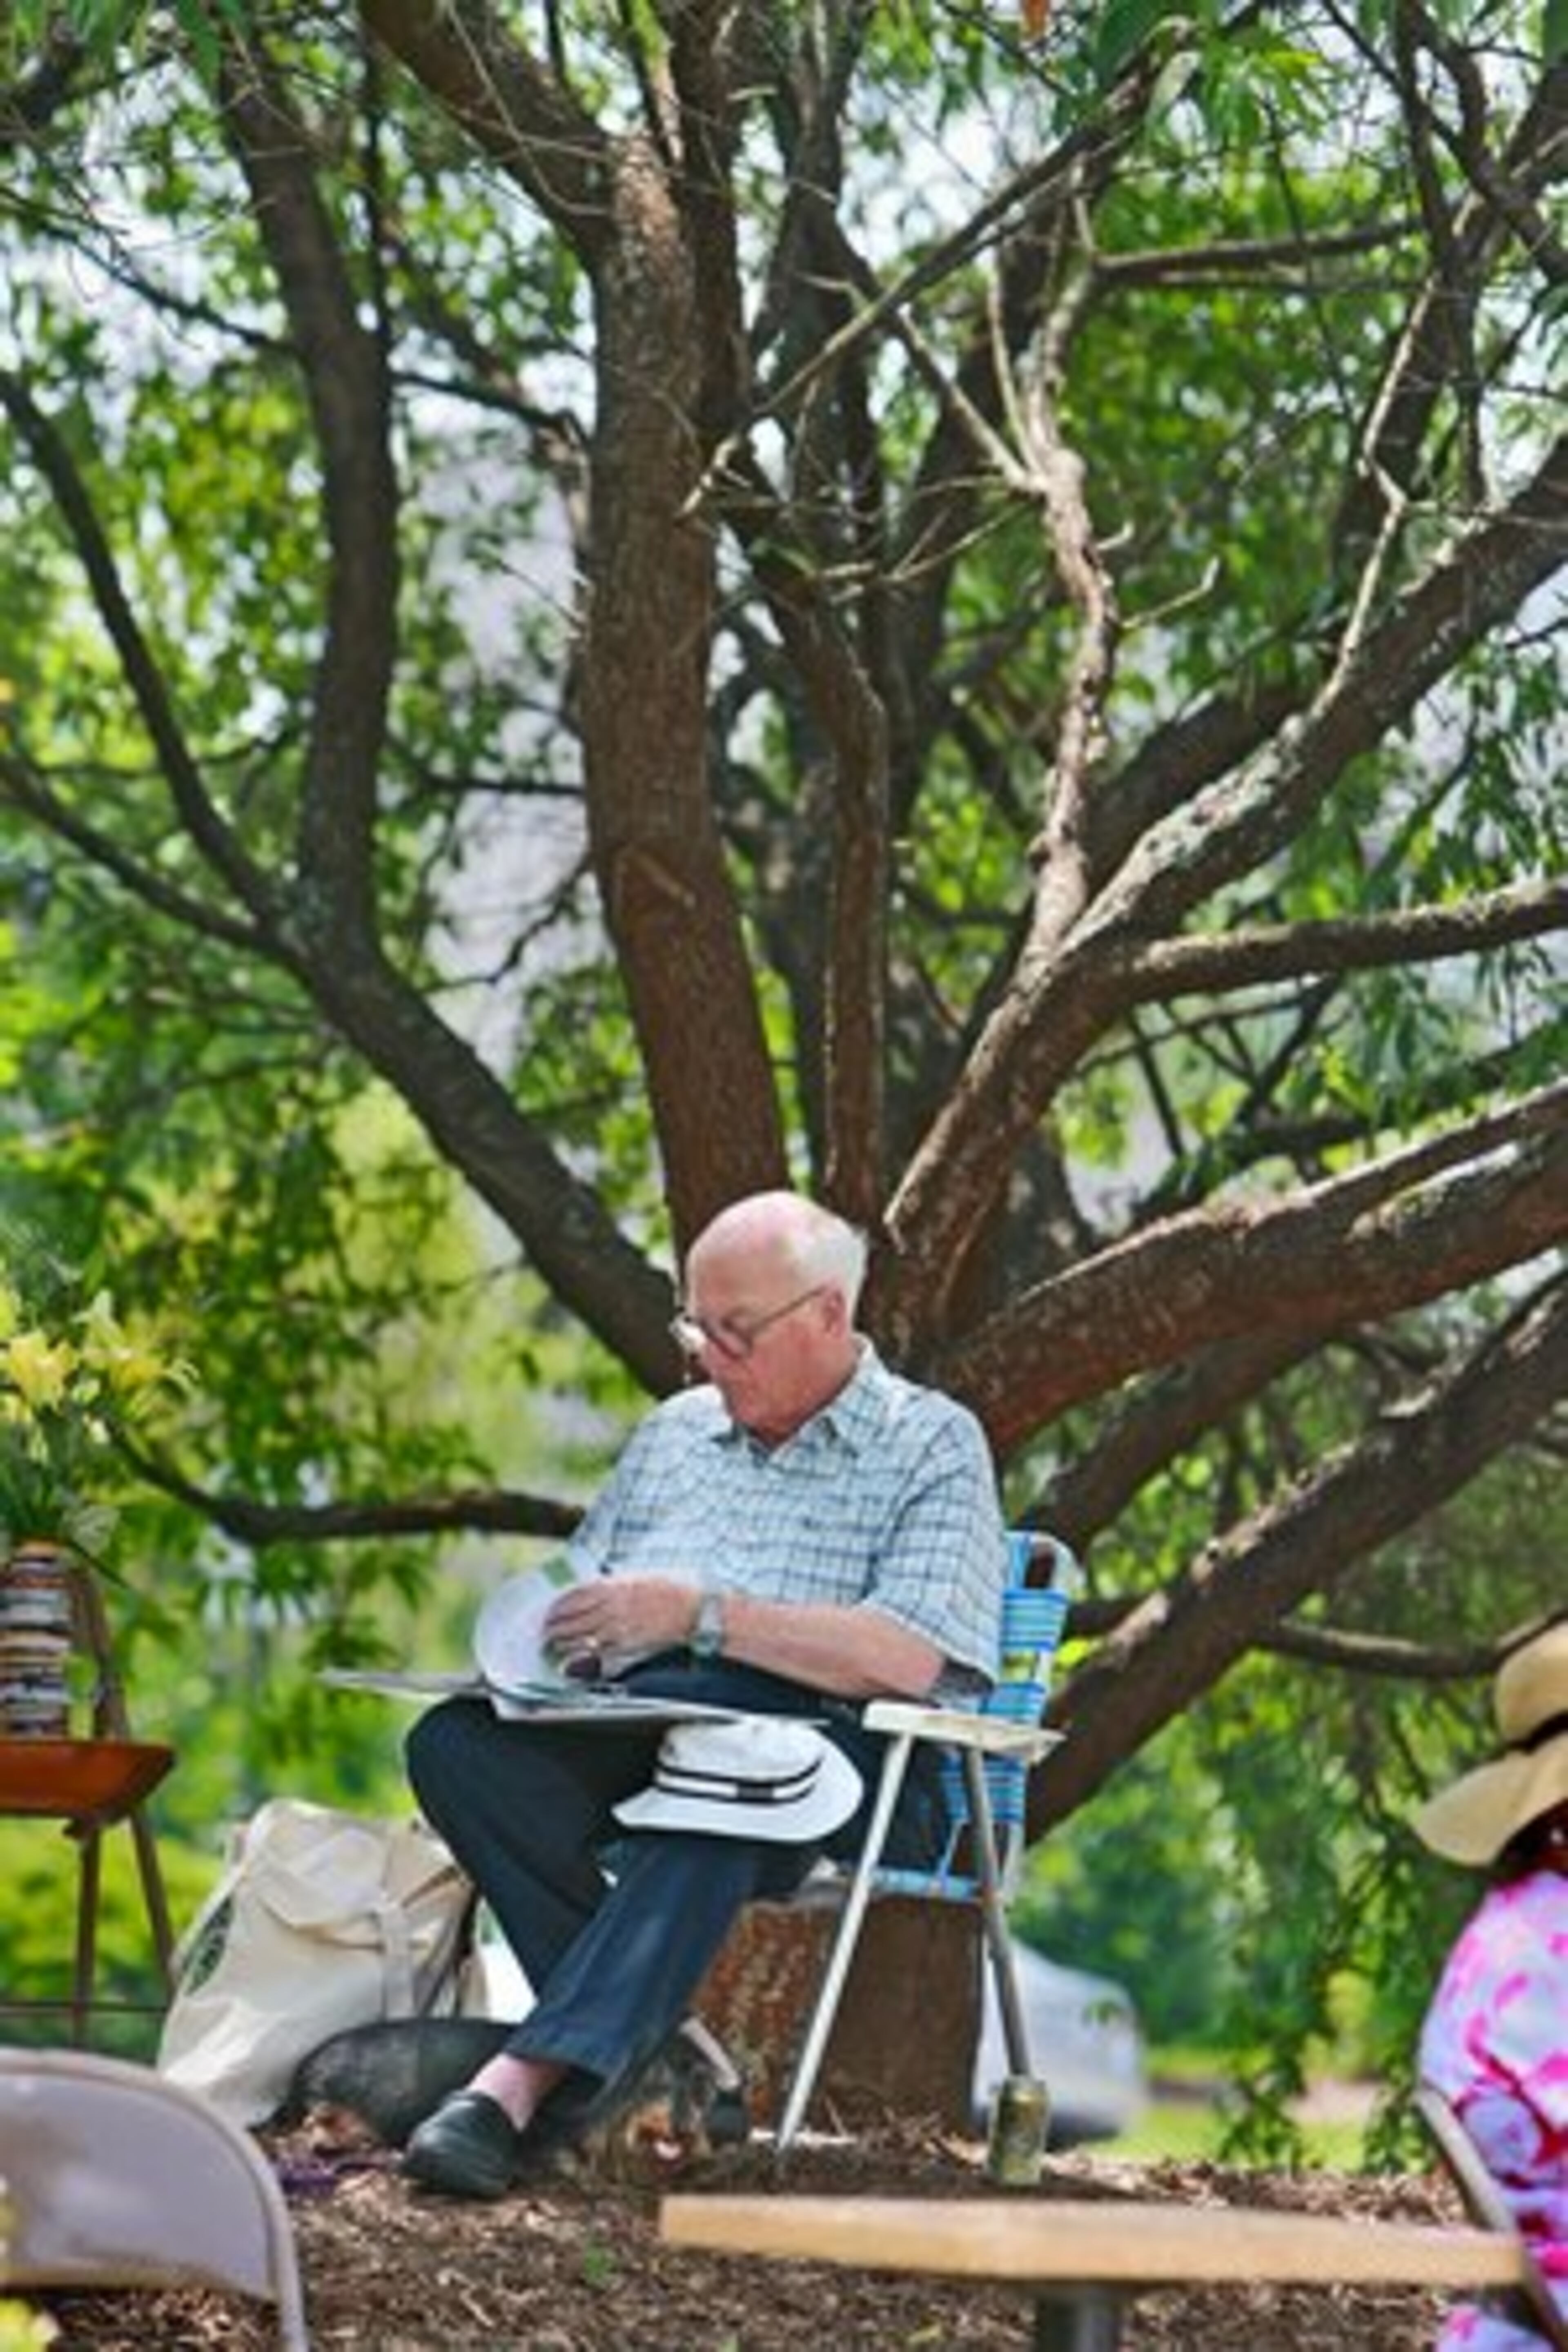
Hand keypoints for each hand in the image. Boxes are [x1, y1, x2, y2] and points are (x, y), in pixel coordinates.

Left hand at [542, 1576, 696, 1676]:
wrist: (694, 1608)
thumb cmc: (671, 1590)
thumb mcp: (641, 1577)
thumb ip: (617, 1584)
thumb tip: (595, 1587)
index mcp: (618, 1585)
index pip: (579, 1594)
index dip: (561, 1604)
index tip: (550, 1609)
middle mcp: (616, 1604)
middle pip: (577, 1615)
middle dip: (557, 1624)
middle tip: (545, 1630)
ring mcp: (622, 1624)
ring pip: (584, 1634)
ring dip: (564, 1640)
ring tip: (552, 1644)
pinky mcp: (630, 1642)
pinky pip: (600, 1649)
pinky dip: (583, 1653)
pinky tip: (572, 1657)